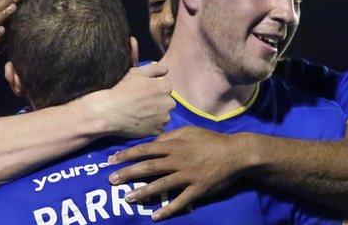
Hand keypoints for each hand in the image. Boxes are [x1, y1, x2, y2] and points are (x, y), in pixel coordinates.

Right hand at [83, 64, 175, 137]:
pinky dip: (153, 125)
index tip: (145, 92)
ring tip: (141, 114)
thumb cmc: (123, 90)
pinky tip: (141, 122)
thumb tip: (166, 70)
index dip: (156, 88)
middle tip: (143, 103)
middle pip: (167, 102)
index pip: (167, 86)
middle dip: (159, 102)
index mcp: (165, 87)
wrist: (110, 112)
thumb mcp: (138, 72)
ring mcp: (164, 118)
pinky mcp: (157, 130)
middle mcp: (169, 103)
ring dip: (157, 114)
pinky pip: (159, 127)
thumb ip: (155, 68)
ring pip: (164, 115)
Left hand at [107, 126, 247, 220]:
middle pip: (149, 168)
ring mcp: (188, 176)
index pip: (146, 149)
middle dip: (128, 174)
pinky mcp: (198, 189)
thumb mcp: (190, 131)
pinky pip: (181, 201)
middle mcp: (178, 160)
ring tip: (127, 199)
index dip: (127, 155)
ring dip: (143, 193)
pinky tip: (155, 216)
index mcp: (175, 145)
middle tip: (112, 180)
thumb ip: (170, 135)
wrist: (236, 154)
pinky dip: (168, 210)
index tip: (111, 160)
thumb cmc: (211, 140)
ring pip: (161, 185)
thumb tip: (154, 141)